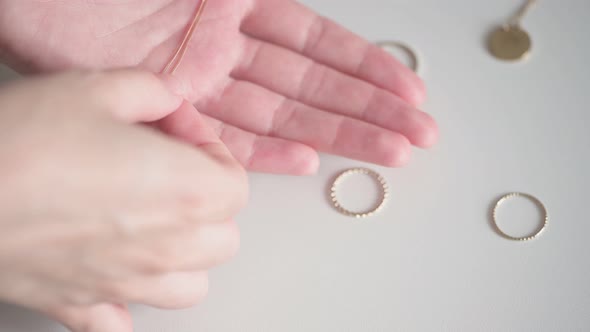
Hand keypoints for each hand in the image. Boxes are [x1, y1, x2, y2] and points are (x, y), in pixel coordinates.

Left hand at [0, 0, 437, 174]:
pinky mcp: (170, 111)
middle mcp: (225, 48)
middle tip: (416, 131)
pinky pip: (229, 138)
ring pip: (283, 115)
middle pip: (313, 84)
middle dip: (369, 107)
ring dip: (338, 133)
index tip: (406, 87)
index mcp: (236, 5)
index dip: (367, 65)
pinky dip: (269, 152)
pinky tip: (308, 161)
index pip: (318, 41)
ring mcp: (201, 83)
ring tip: (387, 151)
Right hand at [0, 69, 247, 331]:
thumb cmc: (23, 141)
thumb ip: (152, 92)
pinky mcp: (80, 304)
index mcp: (186, 192)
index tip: (178, 134)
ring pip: (190, 285)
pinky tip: (114, 280)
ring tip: (152, 223)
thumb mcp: (97, 87)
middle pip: (223, 236)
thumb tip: (168, 102)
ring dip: (184, 255)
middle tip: (168, 170)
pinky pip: (120, 324)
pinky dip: (126, 306)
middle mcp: (167, 248)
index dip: (212, 152)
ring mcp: (126, 284)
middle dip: (206, 200)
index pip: (236, 185)